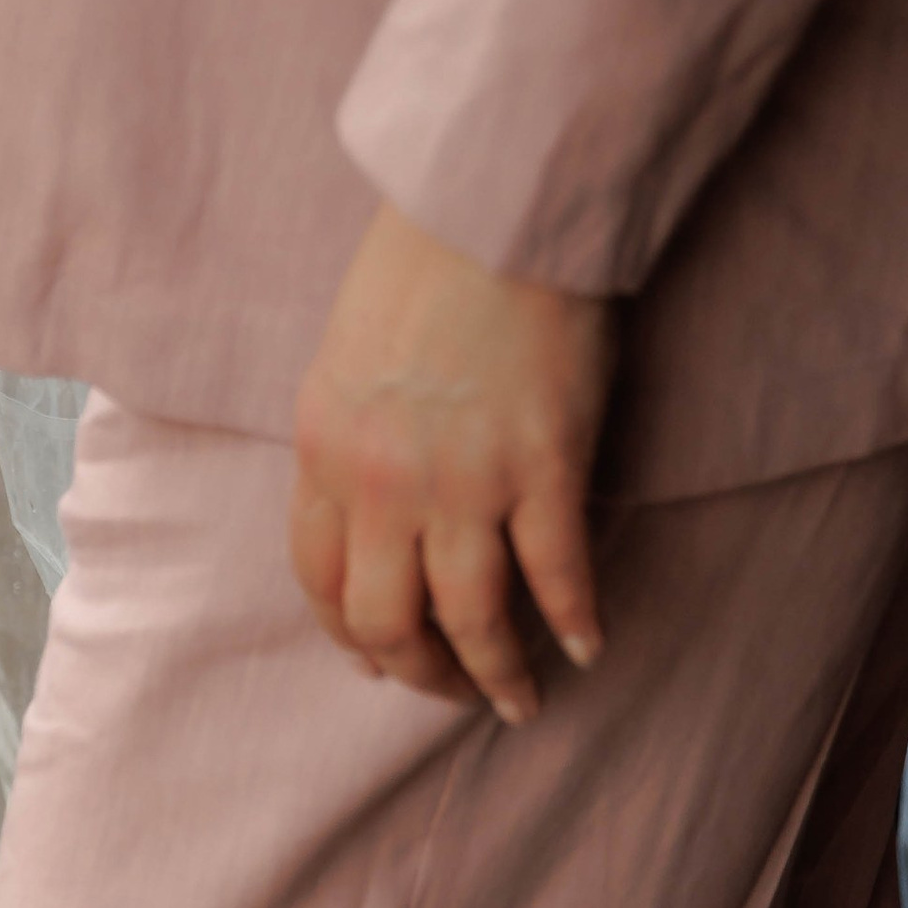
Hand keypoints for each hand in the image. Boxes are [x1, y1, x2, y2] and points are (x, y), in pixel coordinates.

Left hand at [289, 203, 615, 725]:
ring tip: (519, 699)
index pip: (320, 579)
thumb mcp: (343, 358)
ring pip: (472, 617)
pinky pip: (556, 573)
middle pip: (388, 619)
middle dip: (418, 672)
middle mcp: (384, 482)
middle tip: (448, 692)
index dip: (348, 634)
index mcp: (323, 451)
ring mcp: (466, 480)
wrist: (492, 208)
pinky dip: (574, 621)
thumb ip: (348, 439)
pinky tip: (586, 645)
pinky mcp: (544, 466)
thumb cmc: (418, 267)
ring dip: (497, 673)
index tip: (373, 660)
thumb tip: (366, 510)